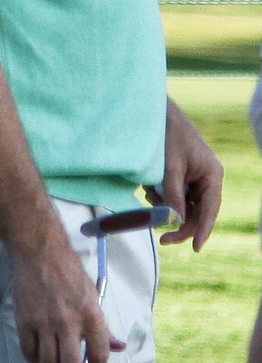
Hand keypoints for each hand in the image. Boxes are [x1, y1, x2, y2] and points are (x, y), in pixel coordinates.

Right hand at [11, 243, 123, 362]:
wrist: (40, 253)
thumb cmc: (69, 273)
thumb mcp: (93, 296)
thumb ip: (103, 325)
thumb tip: (118, 346)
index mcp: (91, 315)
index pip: (99, 354)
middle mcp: (69, 323)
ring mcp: (45, 324)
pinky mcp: (25, 322)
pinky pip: (29, 353)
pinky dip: (34, 360)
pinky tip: (39, 357)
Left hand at [143, 99, 222, 251]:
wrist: (156, 115)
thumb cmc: (168, 136)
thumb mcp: (170, 166)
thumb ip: (173, 194)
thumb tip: (174, 221)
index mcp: (212, 176)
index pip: (210, 209)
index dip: (203, 229)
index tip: (196, 247)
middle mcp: (206, 180)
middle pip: (196, 213)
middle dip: (178, 223)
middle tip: (161, 238)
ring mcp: (193, 180)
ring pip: (182, 207)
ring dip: (165, 206)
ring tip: (150, 192)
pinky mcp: (179, 179)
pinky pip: (172, 197)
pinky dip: (160, 197)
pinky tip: (149, 187)